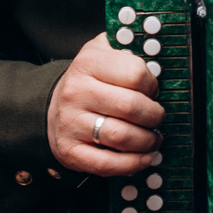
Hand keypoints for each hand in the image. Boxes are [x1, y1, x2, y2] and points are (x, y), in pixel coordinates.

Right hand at [46, 33, 162, 175]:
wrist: (53, 103)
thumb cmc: (91, 80)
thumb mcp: (105, 52)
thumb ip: (130, 48)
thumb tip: (160, 53)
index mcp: (88, 63)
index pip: (136, 74)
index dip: (152, 85)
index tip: (153, 91)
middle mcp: (76, 92)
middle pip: (131, 107)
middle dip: (155, 116)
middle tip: (157, 118)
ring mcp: (70, 123)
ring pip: (122, 137)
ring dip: (148, 141)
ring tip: (153, 138)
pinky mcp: (69, 151)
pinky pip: (107, 164)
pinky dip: (132, 164)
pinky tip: (144, 158)